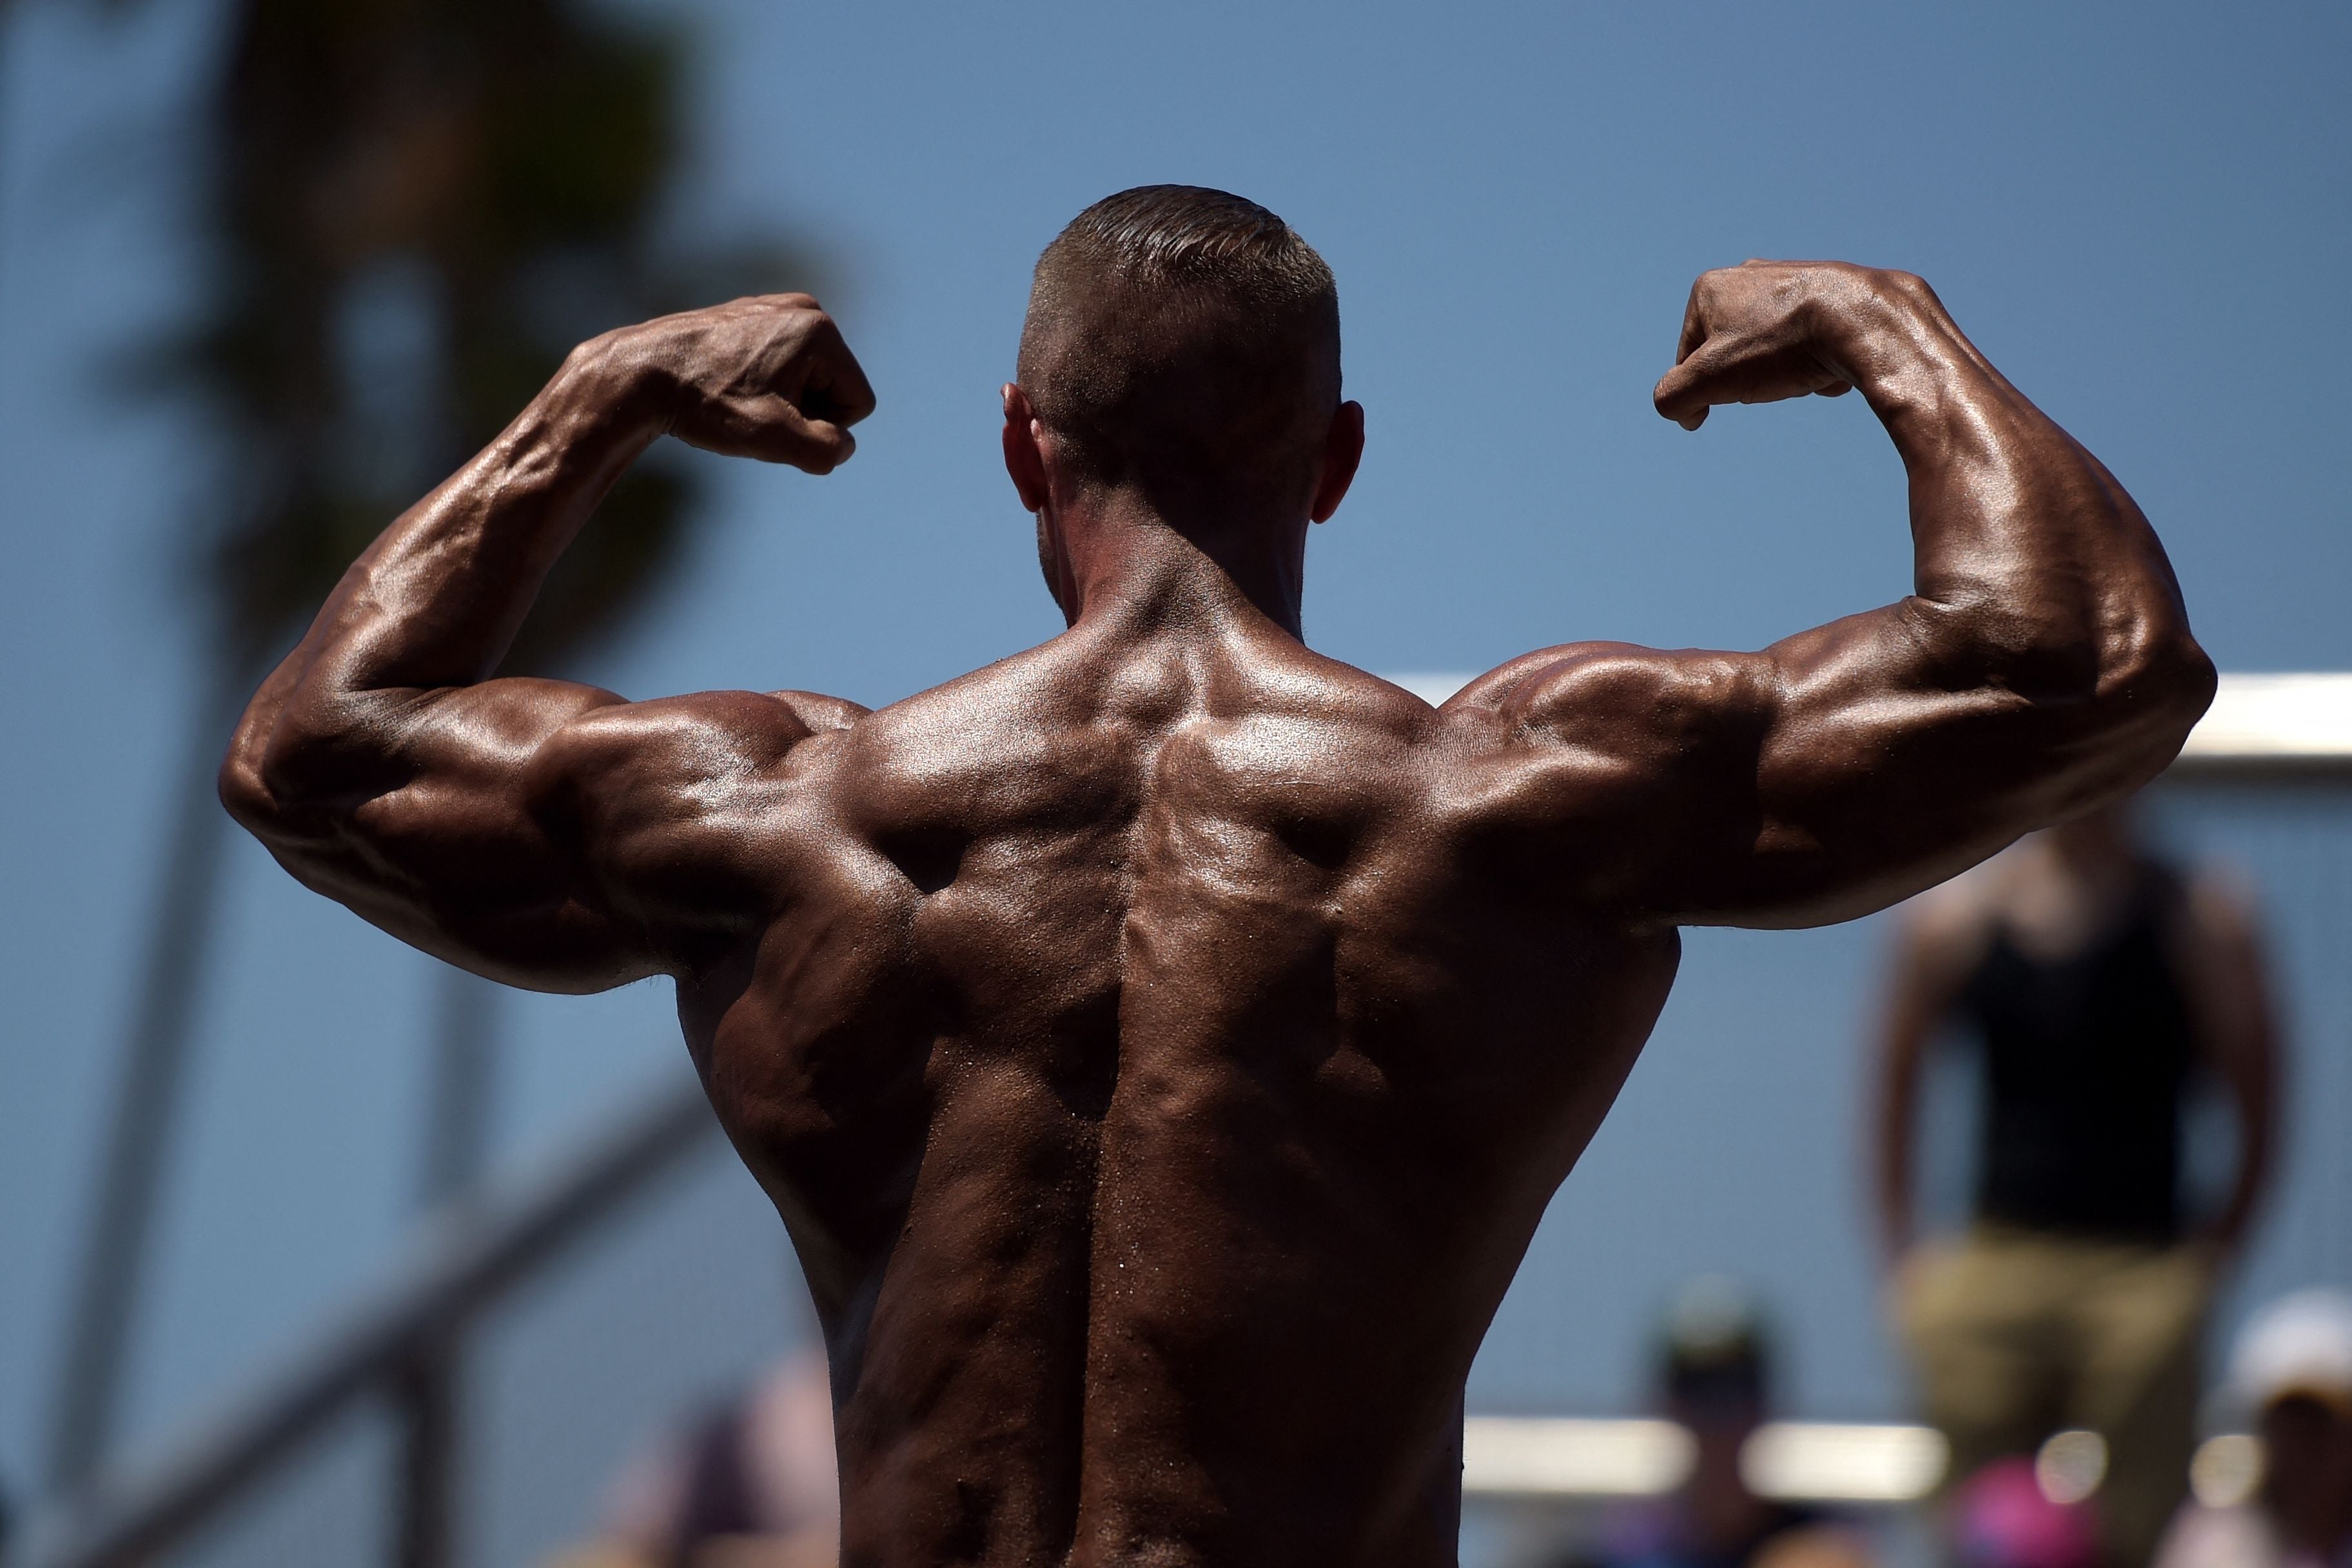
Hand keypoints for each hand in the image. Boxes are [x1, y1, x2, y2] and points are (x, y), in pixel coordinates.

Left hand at [621, 293, 876, 471]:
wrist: (640, 373)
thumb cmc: (707, 404)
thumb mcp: (775, 438)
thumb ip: (827, 448)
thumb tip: (843, 444)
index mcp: (820, 330)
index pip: (857, 403)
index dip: (820, 427)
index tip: (772, 420)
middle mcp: (804, 308)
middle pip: (834, 387)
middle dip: (802, 410)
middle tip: (751, 410)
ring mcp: (775, 307)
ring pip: (806, 379)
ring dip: (780, 400)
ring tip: (735, 397)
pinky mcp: (750, 314)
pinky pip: (780, 364)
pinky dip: (760, 384)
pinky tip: (724, 385)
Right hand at [1652, 260, 1897, 430]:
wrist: (1865, 321)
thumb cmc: (1782, 345)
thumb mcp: (1709, 379)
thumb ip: (1673, 396)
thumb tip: (1680, 412)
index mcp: (1710, 288)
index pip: (1688, 357)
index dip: (1703, 389)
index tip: (1729, 398)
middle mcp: (1749, 275)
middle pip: (1732, 353)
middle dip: (1750, 377)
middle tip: (1772, 380)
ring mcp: (1792, 281)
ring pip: (1772, 350)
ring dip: (1784, 374)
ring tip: (1805, 372)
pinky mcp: (1831, 293)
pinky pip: (1810, 343)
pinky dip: (1816, 362)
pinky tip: (1831, 366)